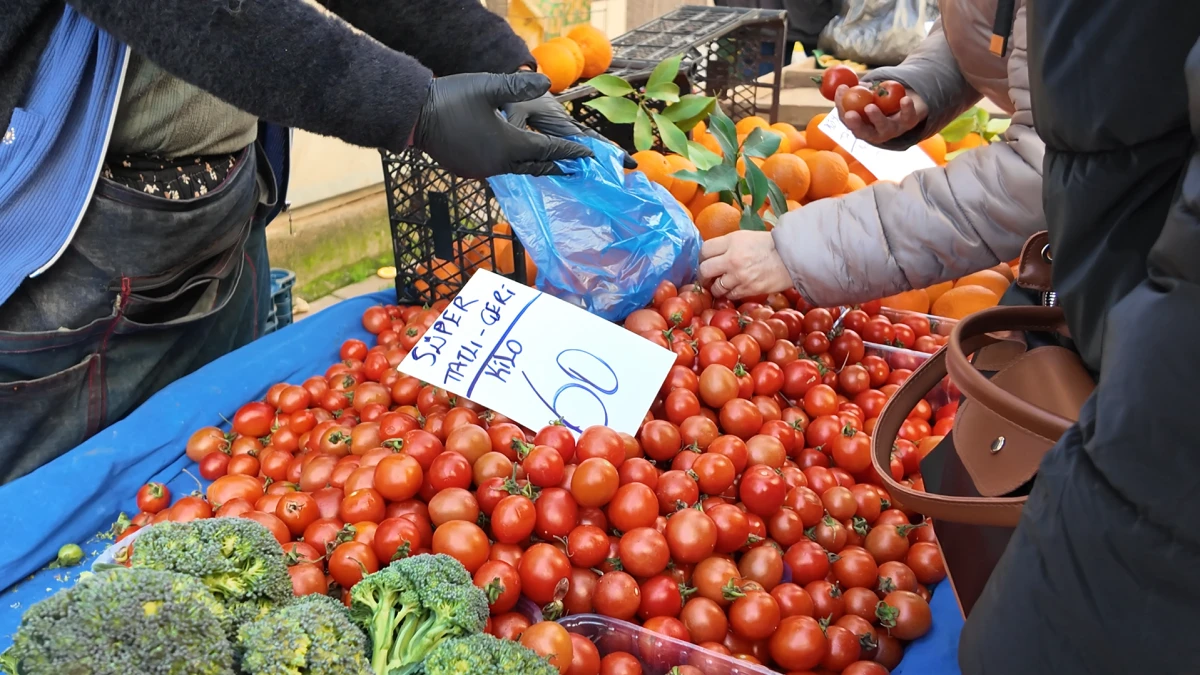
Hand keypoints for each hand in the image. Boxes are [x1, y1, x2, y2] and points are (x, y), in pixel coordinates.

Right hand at [413, 72, 592, 178]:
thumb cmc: (451, 98)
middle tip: (573, 165)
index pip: (546, 150)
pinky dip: (511, 165)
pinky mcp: (467, 169)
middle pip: (534, 166)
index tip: (587, 153)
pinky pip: (498, 170)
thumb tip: (547, 82)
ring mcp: (481, 169)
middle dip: (555, 164)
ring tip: (547, 163)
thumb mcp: (488, 86)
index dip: (568, 151)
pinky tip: (512, 159)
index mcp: (507, 145)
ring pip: (515, 170)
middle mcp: (497, 163)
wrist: (414, 116)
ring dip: (533, 165)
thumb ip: (519, 86)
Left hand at [503, 93, 637, 168]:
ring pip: (590, 141)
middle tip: (631, 166)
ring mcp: (566, 127)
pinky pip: (579, 142)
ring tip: (624, 167)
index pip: (584, 138)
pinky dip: (592, 150)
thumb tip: (519, 140)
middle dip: (613, 152)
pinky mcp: (561, 129)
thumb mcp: (513, 110)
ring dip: (606, 153)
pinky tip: (597, 163)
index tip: (613, 160)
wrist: (518, 83)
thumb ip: (516, 125)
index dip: (599, 149)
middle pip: (594, 140)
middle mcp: (567, 125)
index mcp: (560, 120)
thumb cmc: (516, 96)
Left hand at [698, 230, 792, 299]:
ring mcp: (739, 276)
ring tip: (721, 286)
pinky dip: (730, 294)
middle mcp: (732, 258)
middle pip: (704, 270)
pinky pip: (730, 295)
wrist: (791, 258)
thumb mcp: (746, 237)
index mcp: (732, 241)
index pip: (704, 250)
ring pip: (715, 287)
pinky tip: (735, 289)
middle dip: (703, 275)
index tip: (705, 261)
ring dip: (716, 288)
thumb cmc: (770, 245)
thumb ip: (728, 245)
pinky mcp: (748, 289)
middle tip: (707, 278)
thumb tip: (711, 255)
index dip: (702, 258)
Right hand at [835, 84, 928, 144]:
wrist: (904, 104)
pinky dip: (906, 107)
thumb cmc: (878, 101)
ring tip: (870, 106)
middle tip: (850, 114)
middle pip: (865, 132)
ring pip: (885, 127)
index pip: (850, 123)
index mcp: (862, 127)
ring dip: (877, 118)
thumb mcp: (866, 96)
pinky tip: (905, 99)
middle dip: (856, 124)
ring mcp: (893, 130)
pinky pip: (908, 116)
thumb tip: (841, 86)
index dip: (843, 112)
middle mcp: (876, 133)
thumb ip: (853, 92)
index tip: (842, 105)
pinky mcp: (908, 122)